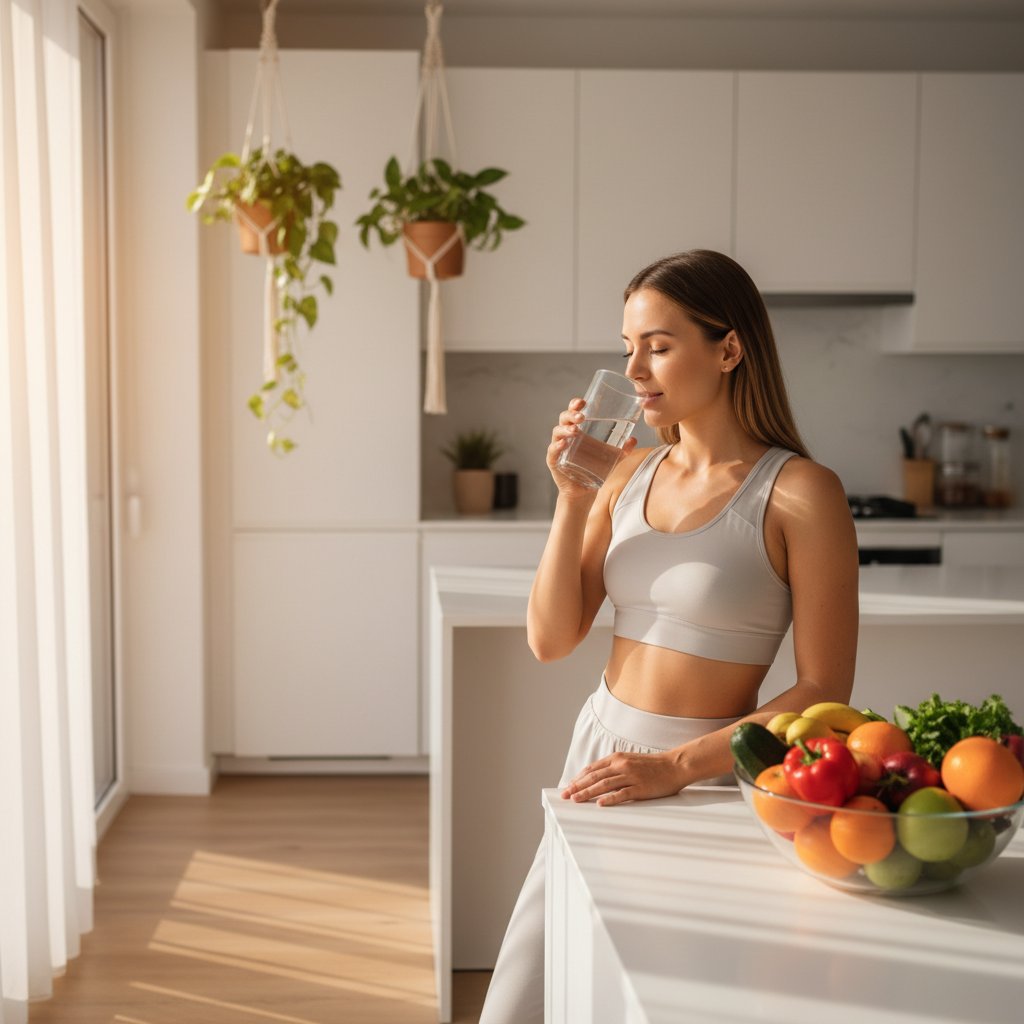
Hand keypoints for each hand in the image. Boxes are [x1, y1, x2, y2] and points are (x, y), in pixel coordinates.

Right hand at [547, 398, 636, 499]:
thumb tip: (633, 439)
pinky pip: (552, 452)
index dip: (575, 405)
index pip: (573, 413)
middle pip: (564, 419)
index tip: (582, 401)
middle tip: (581, 416)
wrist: (583, 492)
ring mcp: (558, 449)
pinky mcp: (554, 462)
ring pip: (557, 433)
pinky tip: (563, 445)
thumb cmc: (594, 470)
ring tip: (575, 430)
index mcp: (577, 431)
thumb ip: (622, 450)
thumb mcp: (610, 459)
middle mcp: (566, 437)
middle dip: (571, 415)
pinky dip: (556, 447)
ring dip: (565, 430)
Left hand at [560, 750, 684, 806]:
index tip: (568, 786)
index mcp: (617, 759)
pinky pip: (623, 794)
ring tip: (576, 800)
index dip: (578, 778)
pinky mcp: (641, 788)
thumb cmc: (652, 766)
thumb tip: (596, 777)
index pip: (592, 769)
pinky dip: (610, 799)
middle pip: (594, 777)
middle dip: (578, 786)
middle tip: (566, 795)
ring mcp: (631, 776)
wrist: (674, 765)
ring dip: (588, 792)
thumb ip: (613, 768)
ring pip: (604, 785)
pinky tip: (600, 804)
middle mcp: (621, 766)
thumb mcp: (629, 761)